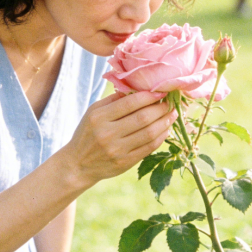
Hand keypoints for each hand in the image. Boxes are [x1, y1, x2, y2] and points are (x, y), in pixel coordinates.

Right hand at [60, 91, 175, 186]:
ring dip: (165, 122)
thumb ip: (113, 100)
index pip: (130, 103)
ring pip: (149, 133)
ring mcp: (117, 150)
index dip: (149, 96)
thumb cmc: (87, 133)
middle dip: (161, 108)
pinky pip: (148, 148)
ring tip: (172, 114)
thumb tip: (137, 87)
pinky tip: (165, 129)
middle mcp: (108, 133)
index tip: (161, 91)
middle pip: (142, 118)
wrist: (78, 164)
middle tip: (170, 102)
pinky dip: (161, 137)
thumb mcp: (93, 112)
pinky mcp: (125, 163)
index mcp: (99, 117)